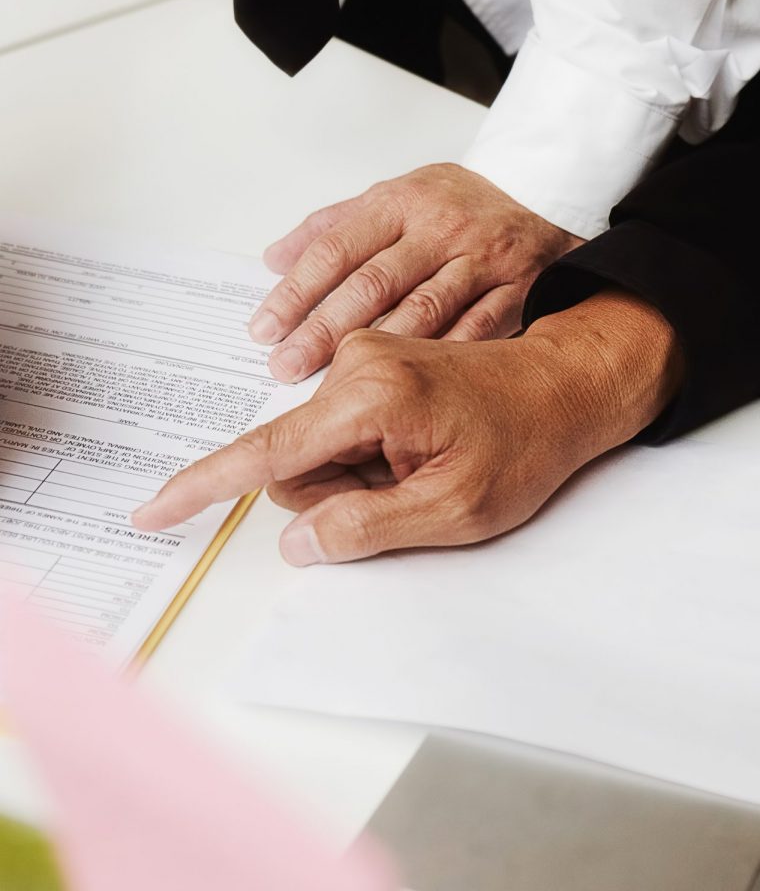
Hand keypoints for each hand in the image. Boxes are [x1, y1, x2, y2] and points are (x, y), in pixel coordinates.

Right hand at [133, 290, 682, 563]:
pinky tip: (419, 447)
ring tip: (423, 464)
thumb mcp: (453, 510)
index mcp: (372, 395)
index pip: (269, 453)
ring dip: (357, 475)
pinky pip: (338, 428)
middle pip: (295, 461)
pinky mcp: (371, 365)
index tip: (154, 509)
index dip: (206, 488)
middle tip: (411, 490)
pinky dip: (368, 453)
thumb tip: (296, 542)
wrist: (565, 386)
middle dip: (336, 493)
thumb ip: (367, 528)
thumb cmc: (525, 445)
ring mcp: (363, 359)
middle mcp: (357, 364)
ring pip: (316, 448)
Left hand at [249, 163, 582, 381]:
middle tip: (286, 367)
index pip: (336, 249)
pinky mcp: (518, 289)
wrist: (545, 199)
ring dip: (374, 353)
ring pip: (422, 310)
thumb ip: (334, 226)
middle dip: (323, 330)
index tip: (264, 329)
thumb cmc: (459, 207)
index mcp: (402, 201)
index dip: (296, 293)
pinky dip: (440, 359)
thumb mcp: (395, 196)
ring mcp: (483, 259)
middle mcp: (442, 227)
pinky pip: (476, 330)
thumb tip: (274, 258)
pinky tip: (407, 389)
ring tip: (333, 387)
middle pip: (373, 283)